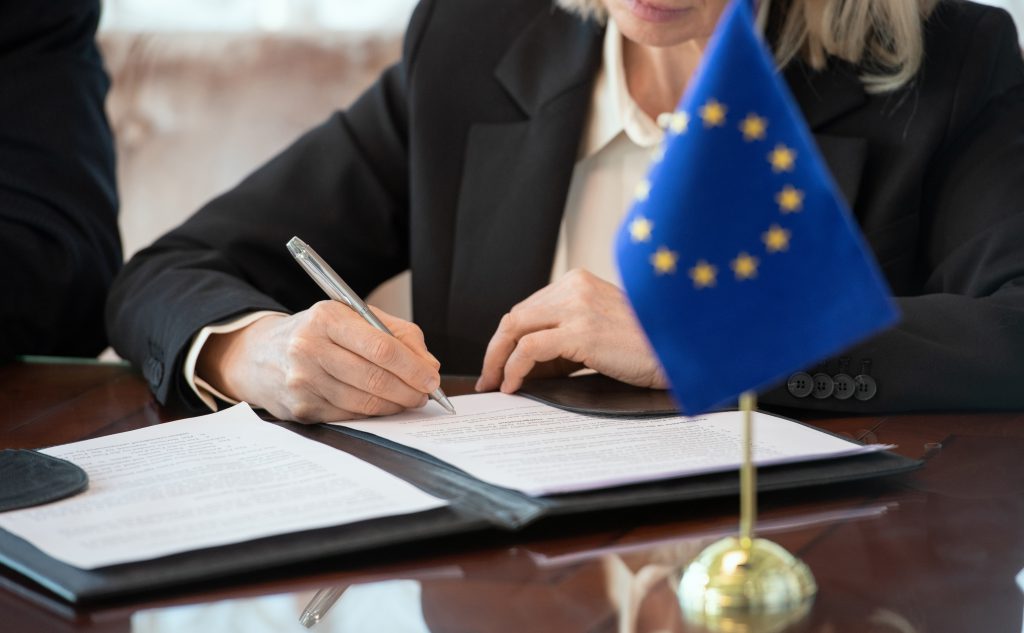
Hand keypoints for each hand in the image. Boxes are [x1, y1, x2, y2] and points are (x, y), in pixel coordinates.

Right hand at [197, 301, 440, 422]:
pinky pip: (350, 416)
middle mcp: (309, 348)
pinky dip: (373, 414)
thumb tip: (429, 364)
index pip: (380, 347)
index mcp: (326, 318)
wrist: (262, 355)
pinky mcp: (301, 409)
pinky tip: (382, 405)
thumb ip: (397, 334)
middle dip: (409, 390)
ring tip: (409, 399)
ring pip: (364, 402)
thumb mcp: (353, 318)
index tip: (431, 377)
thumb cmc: (319, 333)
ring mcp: (302, 381)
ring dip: (395, 405)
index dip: (413, 366)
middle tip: (426, 393)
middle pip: (374, 378)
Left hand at [476, 269, 667, 393]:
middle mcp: (574, 287)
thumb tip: (524, 369)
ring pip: (515, 328)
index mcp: (578, 283)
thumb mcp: (596, 335)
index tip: (498, 364)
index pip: (528, 309)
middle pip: (516, 316)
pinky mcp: (580, 331)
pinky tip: (514, 385)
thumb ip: (561, 344)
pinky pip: (530, 349)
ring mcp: (576, 307)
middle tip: (489, 378)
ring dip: (499, 360)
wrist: (678, 351)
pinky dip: (514, 368)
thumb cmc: (643, 348)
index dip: (506, 339)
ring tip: (497, 384)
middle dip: (496, 350)